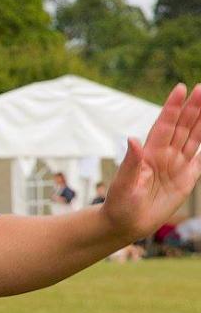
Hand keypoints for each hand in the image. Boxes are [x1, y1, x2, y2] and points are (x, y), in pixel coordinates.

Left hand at [102, 83, 200, 239]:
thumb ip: (131, 162)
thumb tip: (132, 139)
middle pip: (182, 127)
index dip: (173, 107)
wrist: (126, 223)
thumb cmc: (119, 202)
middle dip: (192, 108)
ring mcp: (176, 166)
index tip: (180, 89)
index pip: (165, 125)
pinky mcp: (185, 180)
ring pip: (193, 139)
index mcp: (149, 152)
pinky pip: (198, 160)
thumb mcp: (124, 183)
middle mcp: (164, 155)